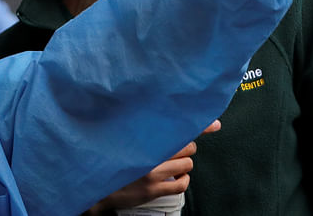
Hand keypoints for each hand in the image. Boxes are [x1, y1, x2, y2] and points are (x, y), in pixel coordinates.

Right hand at [82, 121, 220, 213]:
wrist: (97, 184)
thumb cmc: (112, 158)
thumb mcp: (124, 138)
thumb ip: (143, 131)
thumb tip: (166, 123)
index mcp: (143, 137)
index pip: (176, 128)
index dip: (198, 125)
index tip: (214, 124)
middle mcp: (149, 153)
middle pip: (187, 146)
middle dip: (186, 147)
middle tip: (175, 148)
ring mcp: (152, 173)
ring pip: (187, 164)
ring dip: (183, 164)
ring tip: (172, 164)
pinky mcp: (153, 189)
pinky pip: (182, 184)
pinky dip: (182, 180)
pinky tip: (175, 177)